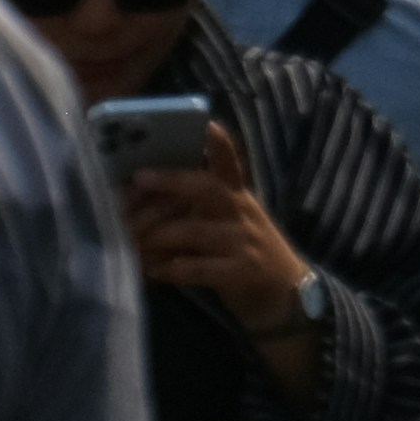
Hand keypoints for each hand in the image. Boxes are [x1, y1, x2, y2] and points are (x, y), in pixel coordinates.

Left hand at [121, 125, 314, 336]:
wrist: (287, 297)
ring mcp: (245, 243)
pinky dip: (173, 269)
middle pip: (209, 189)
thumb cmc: (244, 250)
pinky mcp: (244, 273)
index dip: (219, 144)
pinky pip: (200, 268)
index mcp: (237, 196)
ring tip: (131, 238)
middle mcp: (243, 214)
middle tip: (139, 178)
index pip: (230, 164)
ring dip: (159, 234)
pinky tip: (153, 270)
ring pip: (196, 230)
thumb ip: (197, 201)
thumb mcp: (229, 219)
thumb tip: (142, 184)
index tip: (207, 123)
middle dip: (172, 181)